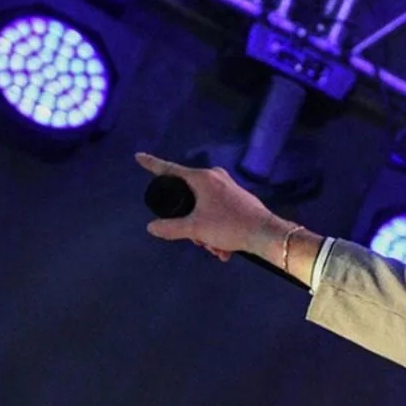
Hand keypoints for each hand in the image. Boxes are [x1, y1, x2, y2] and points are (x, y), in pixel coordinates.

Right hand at [135, 153, 291, 261]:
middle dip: (191, 224)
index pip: (169, 169)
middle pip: (188, 198)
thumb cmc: (229, 225)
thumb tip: (152, 227)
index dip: (152, 164)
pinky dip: (218, 232)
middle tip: (199, 241)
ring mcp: (228, 187)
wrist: (265, 234)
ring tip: (216, 248)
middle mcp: (215, 177)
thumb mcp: (196, 229)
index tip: (139, 157)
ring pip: (205, 210)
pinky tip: (225, 249)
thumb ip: (171, 228)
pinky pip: (219, 214)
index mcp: (201, 178)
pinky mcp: (239, 199)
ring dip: (206, 233)